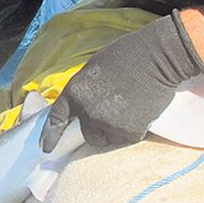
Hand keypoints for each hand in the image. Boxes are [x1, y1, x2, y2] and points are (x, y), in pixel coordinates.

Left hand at [39, 11, 203, 150]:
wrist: (157, 57)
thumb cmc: (128, 55)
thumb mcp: (94, 68)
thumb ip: (85, 90)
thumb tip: (85, 104)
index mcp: (75, 91)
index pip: (57, 118)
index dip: (51, 135)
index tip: (46, 147)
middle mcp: (88, 111)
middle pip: (88, 134)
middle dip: (97, 130)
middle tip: (113, 116)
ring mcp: (108, 123)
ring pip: (108, 138)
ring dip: (115, 130)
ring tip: (130, 109)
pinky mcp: (129, 132)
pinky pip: (128, 137)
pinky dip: (134, 129)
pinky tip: (141, 110)